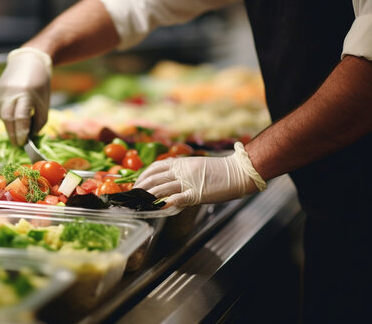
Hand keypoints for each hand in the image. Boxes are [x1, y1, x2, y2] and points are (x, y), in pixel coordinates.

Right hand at [0, 47, 51, 145]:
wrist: (28, 62)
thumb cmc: (40, 84)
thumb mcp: (44, 103)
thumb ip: (39, 122)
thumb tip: (29, 137)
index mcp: (26, 93)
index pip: (21, 117)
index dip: (21, 133)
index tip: (23, 143)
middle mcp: (10, 91)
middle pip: (8, 118)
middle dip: (12, 134)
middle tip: (18, 144)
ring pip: (2, 115)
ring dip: (9, 124)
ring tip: (18, 123)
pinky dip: (4, 115)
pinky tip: (12, 111)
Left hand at [134, 142, 266, 207]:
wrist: (238, 171)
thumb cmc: (219, 171)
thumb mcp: (196, 166)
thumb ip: (181, 171)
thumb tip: (168, 179)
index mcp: (181, 163)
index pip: (155, 167)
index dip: (143, 176)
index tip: (136, 183)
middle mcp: (182, 171)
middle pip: (154, 178)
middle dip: (141, 188)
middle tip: (134, 196)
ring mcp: (188, 182)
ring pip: (162, 188)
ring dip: (148, 197)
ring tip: (140, 203)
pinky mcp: (196, 193)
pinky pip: (177, 198)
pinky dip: (166, 204)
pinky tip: (158, 208)